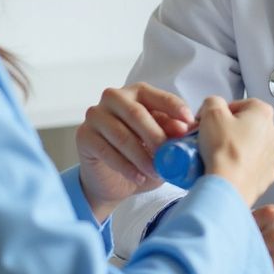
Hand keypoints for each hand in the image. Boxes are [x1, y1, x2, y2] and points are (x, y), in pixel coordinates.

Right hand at [76, 82, 193, 221]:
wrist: (112, 181)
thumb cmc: (141, 154)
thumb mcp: (161, 142)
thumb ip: (171, 132)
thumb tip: (187, 127)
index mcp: (136, 92)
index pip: (157, 96)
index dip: (174, 108)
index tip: (190, 123)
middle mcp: (113, 97)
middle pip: (136, 114)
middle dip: (156, 137)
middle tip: (170, 157)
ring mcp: (95, 114)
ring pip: (122, 134)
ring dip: (141, 156)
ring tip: (156, 172)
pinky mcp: (84, 135)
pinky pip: (106, 150)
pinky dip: (126, 166)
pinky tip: (139, 177)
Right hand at [196, 96, 273, 206]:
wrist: (228, 186)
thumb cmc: (223, 149)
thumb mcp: (211, 112)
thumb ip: (213, 101)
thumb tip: (214, 107)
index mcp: (263, 113)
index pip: (240, 104)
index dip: (222, 112)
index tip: (211, 122)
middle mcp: (273, 133)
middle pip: (247, 125)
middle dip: (231, 129)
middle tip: (214, 138)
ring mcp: (273, 156)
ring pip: (251, 146)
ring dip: (238, 147)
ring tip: (220, 155)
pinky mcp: (268, 175)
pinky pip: (253, 165)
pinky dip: (242, 165)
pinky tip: (229, 168)